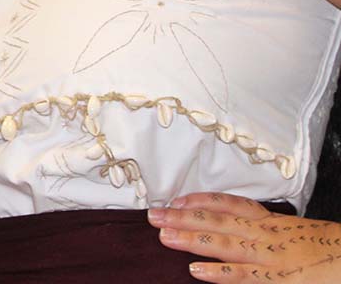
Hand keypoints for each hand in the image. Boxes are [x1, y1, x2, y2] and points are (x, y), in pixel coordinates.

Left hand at [148, 192, 340, 281]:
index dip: (201, 201)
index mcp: (272, 222)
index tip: (177, 199)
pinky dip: (218, 272)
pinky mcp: (278, 278)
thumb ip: (271, 229)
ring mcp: (270, 256)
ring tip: (163, 235)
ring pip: (223, 243)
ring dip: (190, 238)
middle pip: (217, 220)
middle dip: (182, 216)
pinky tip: (194, 270)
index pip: (230, 204)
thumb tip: (246, 227)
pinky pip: (243, 275)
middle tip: (153, 214)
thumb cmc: (331, 248)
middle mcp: (266, 234)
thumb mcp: (298, 233)